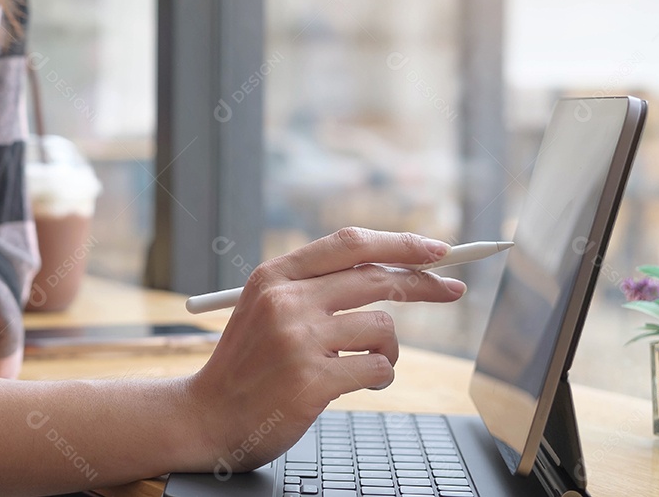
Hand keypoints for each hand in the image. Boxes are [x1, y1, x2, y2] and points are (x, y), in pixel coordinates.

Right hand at [186, 227, 465, 471]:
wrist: (207, 415)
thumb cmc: (247, 363)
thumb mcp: (266, 308)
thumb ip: (315, 285)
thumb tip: (392, 268)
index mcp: (274, 276)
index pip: (350, 244)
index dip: (400, 243)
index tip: (437, 249)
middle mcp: (286, 301)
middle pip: (377, 278)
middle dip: (424, 283)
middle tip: (451, 290)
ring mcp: (298, 341)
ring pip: (383, 328)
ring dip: (389, 348)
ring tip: (368, 361)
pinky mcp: (312, 381)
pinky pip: (378, 368)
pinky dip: (380, 375)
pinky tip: (357, 382)